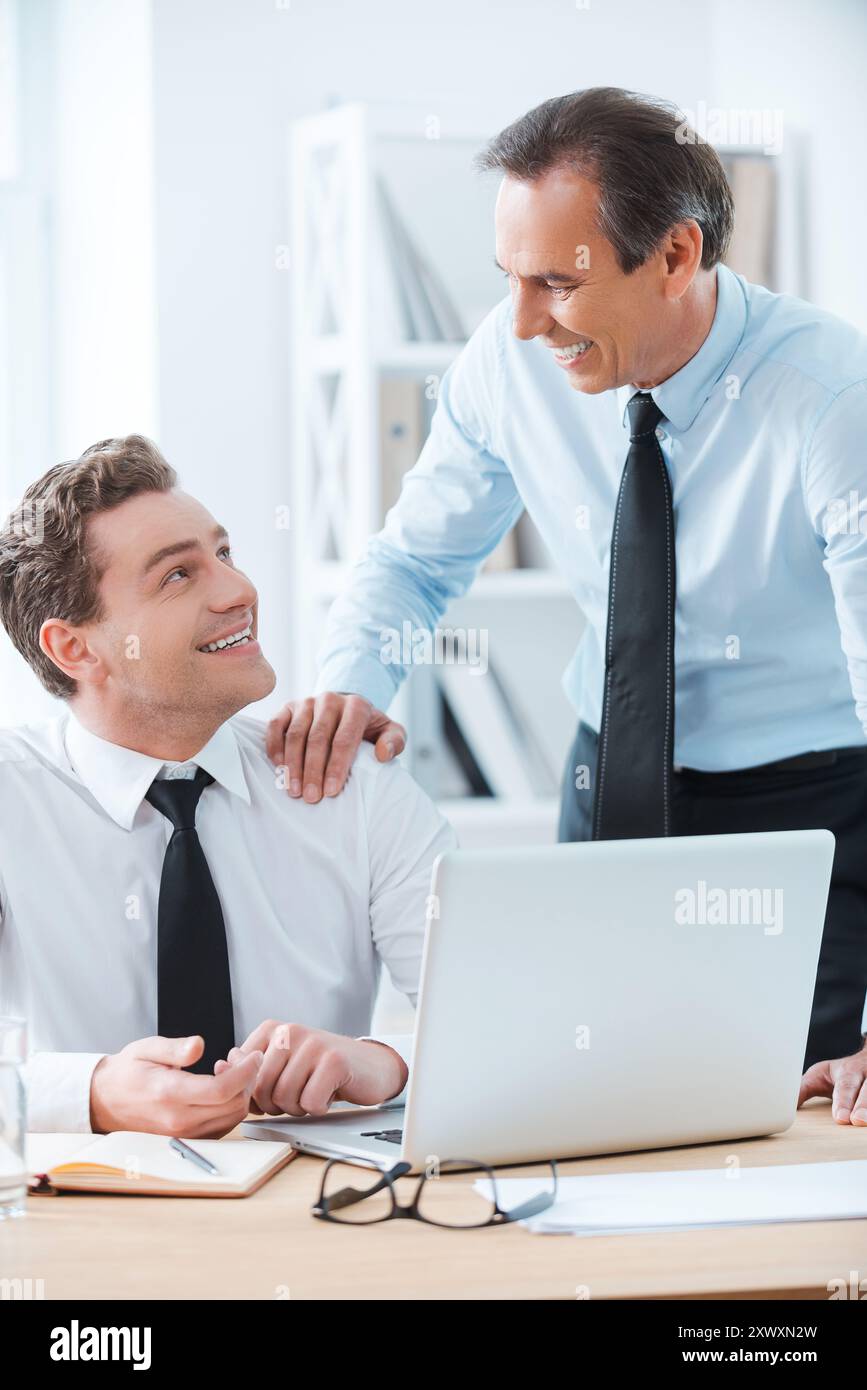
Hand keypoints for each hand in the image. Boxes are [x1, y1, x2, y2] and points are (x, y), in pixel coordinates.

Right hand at [89, 1034, 263, 1137]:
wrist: (105, 1101)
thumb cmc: (127, 1072)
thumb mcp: (146, 1049)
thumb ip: (174, 1049)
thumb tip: (198, 1045)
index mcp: (170, 1094)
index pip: (221, 1090)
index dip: (246, 1071)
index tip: (253, 1055)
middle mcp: (179, 1119)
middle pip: (233, 1106)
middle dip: (247, 1079)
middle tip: (240, 1057)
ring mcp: (184, 1133)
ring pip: (232, 1119)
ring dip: (240, 1093)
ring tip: (228, 1069)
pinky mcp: (187, 1138)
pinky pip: (222, 1127)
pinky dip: (230, 1106)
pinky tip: (220, 1087)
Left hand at [215, 1020, 407, 1116]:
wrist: (369, 1066)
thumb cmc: (321, 1069)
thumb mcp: (282, 1064)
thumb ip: (250, 1068)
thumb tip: (220, 1067)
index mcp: (272, 1029)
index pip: (243, 1076)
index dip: (256, 1095)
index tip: (276, 1090)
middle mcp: (290, 1031)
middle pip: (262, 1090)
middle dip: (277, 1105)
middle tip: (297, 1095)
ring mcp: (313, 1043)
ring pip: (285, 1098)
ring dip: (299, 1107)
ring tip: (313, 1092)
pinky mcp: (334, 1061)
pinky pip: (311, 1103)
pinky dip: (319, 1108)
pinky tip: (329, 1093)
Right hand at [265, 693, 404, 801]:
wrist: (346, 708)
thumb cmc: (367, 728)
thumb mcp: (390, 731)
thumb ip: (395, 741)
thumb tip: (383, 755)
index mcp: (356, 706)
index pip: (344, 739)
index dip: (336, 766)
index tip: (331, 791)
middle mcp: (330, 700)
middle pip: (318, 738)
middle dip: (313, 771)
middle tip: (311, 798)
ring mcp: (306, 702)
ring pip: (295, 734)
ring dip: (293, 764)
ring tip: (293, 790)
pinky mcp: (288, 706)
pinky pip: (276, 726)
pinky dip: (274, 747)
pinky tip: (278, 768)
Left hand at [798, 1044, 866, 1123]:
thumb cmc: (842, 1072)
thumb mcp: (820, 1074)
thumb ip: (804, 1089)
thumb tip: (786, 1105)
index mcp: (850, 1071)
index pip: (846, 1086)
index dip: (843, 1101)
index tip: (840, 1118)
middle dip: (864, 1106)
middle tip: (857, 1121)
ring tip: (865, 1124)